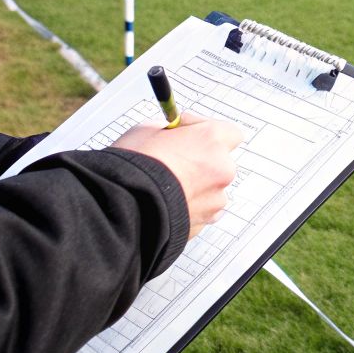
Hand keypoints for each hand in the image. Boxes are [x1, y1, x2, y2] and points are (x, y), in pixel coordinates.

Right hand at [112, 113, 243, 238]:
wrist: (123, 208)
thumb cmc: (134, 167)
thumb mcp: (147, 130)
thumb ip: (170, 131)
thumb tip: (171, 135)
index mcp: (213, 140)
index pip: (229, 131)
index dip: (205, 131)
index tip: (187, 133)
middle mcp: (222, 169)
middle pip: (220, 162)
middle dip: (199, 161)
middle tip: (172, 161)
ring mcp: (215, 199)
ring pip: (210, 189)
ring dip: (194, 187)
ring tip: (166, 187)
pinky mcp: (204, 223)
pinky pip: (201, 211)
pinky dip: (188, 207)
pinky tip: (166, 203)